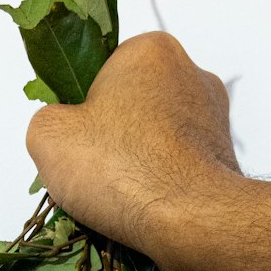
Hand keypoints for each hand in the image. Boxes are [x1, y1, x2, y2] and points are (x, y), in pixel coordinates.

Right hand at [25, 31, 242, 270]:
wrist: (193, 221)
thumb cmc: (121, 167)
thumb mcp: (49, 134)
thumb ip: (46, 119)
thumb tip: (65, 132)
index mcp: (151, 49)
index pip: (101, 73)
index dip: (80, 110)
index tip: (75, 142)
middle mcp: (192, 73)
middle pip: (129, 108)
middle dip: (108, 141)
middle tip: (90, 175)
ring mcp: (214, 119)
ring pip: (153, 142)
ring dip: (132, 167)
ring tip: (116, 199)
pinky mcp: (224, 160)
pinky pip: (176, 170)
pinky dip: (158, 187)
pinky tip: (144, 210)